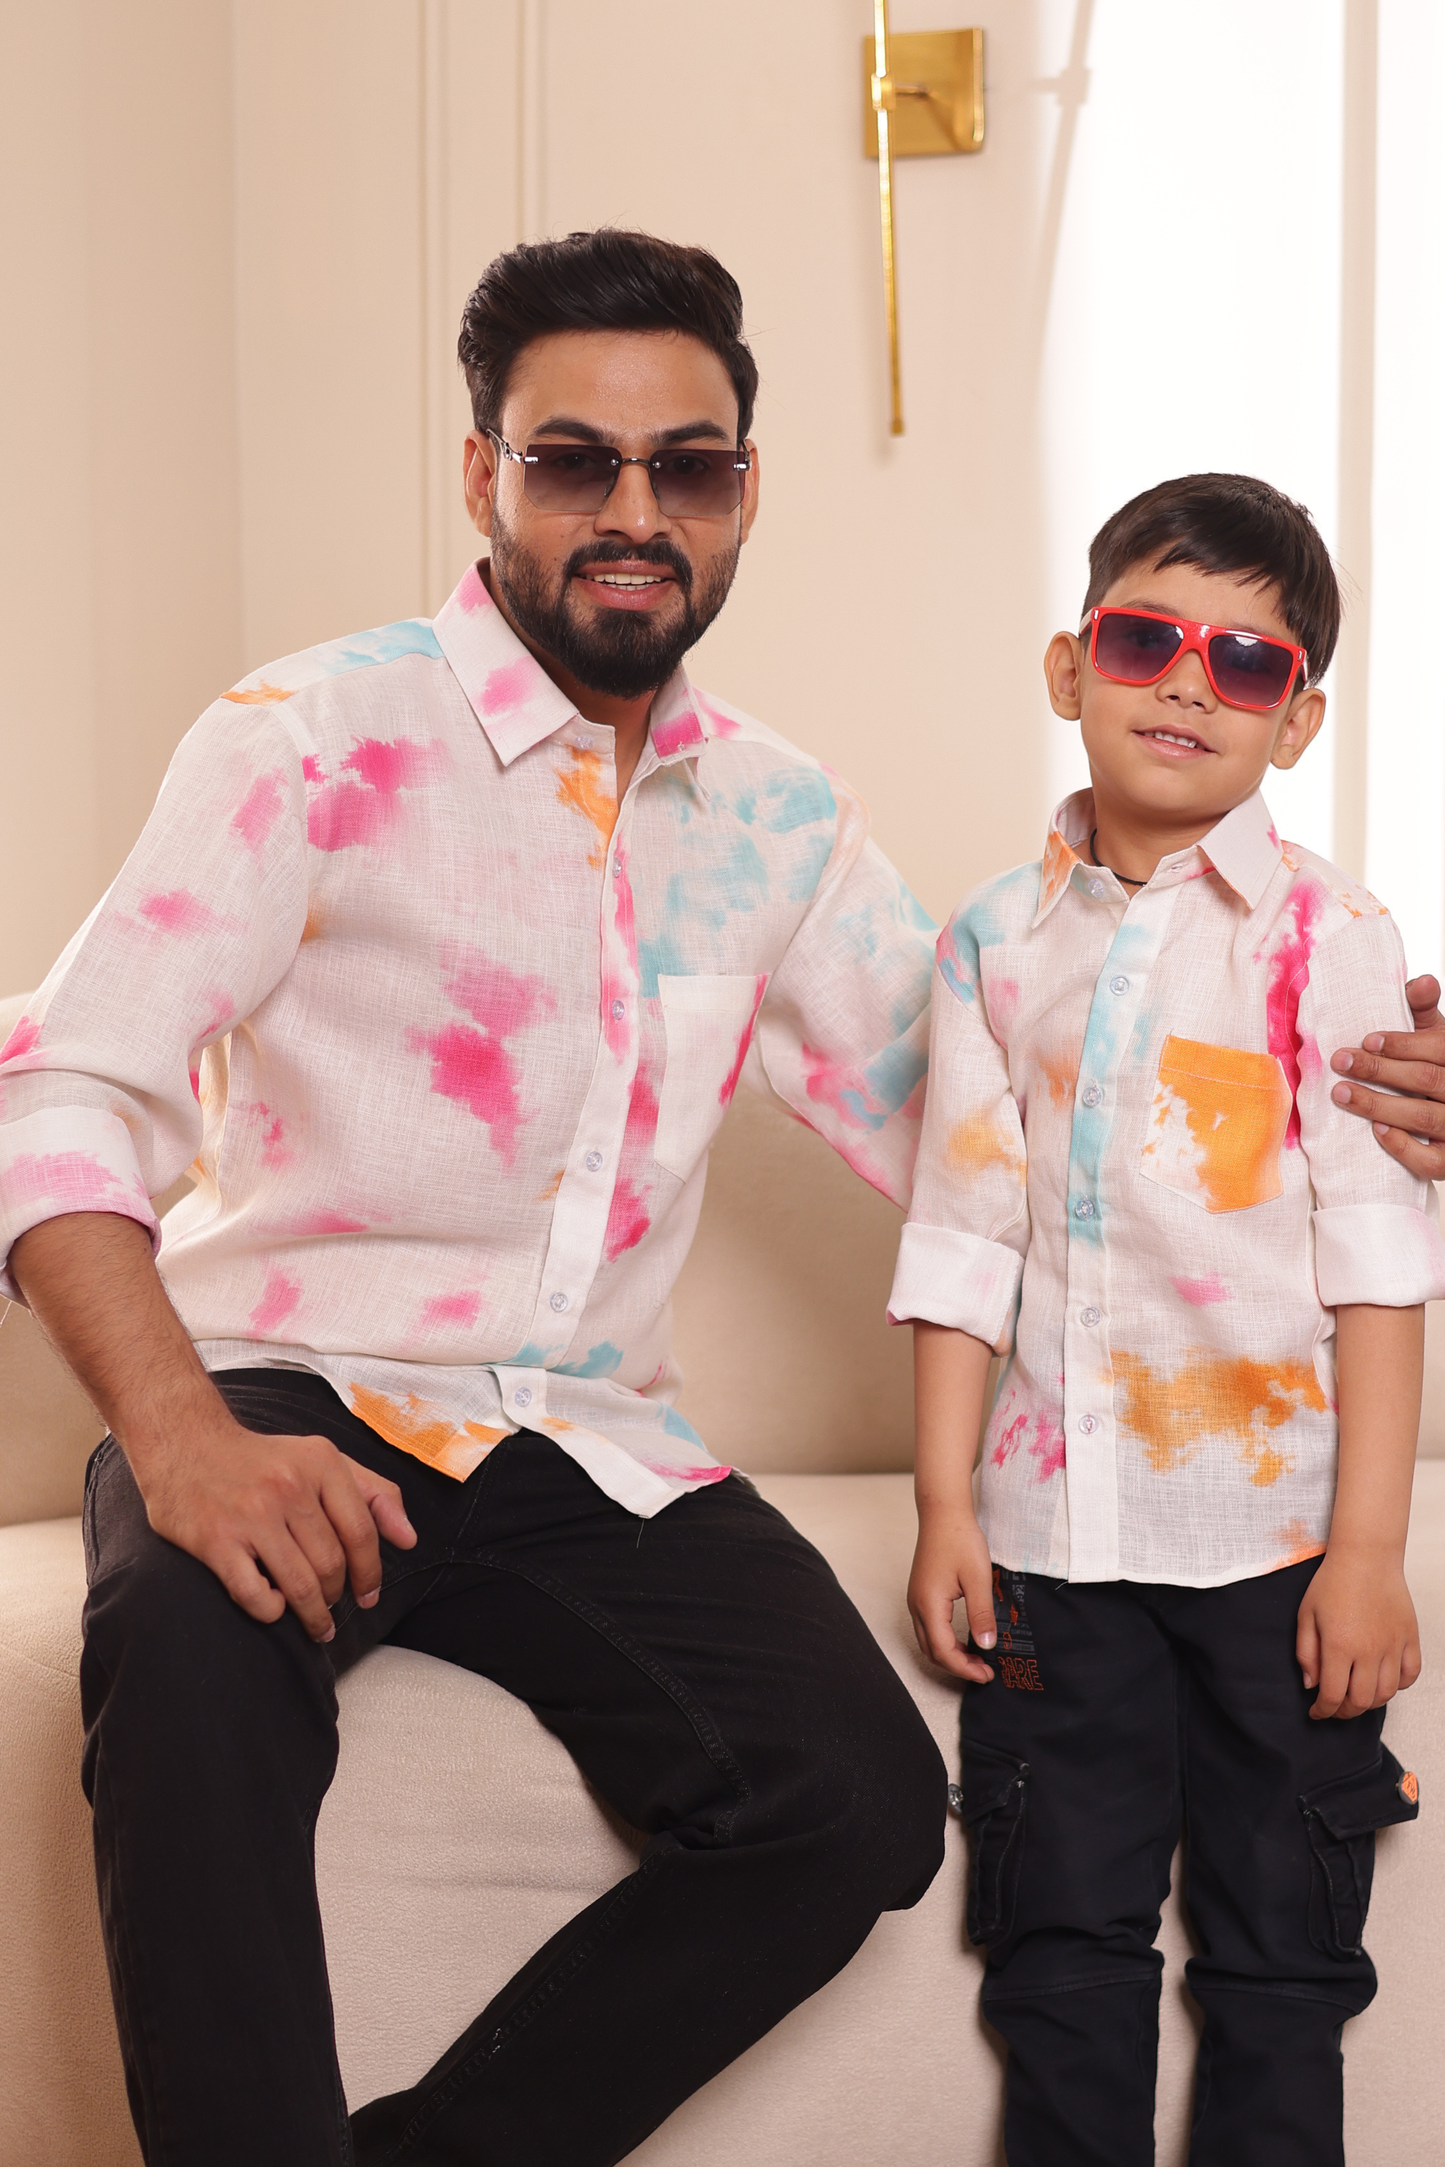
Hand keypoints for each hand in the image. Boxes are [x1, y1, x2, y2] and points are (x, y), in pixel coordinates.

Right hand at [132, 1412, 417, 1641]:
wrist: (185, 1444)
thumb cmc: (261, 1460)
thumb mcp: (322, 1459)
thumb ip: (373, 1493)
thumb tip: (409, 1540)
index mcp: (320, 1463)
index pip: (362, 1532)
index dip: (371, 1573)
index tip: (368, 1596)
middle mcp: (288, 1486)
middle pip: (332, 1564)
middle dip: (337, 1594)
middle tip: (331, 1604)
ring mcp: (251, 1514)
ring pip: (301, 1585)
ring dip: (312, 1615)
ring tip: (314, 1623)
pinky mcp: (216, 1541)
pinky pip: (256, 1595)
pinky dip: (271, 1611)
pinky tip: (274, 1608)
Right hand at [908, 1506, 996, 1682]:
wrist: (943, 1512)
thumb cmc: (959, 1538)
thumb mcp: (977, 1578)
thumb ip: (981, 1615)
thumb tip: (987, 1644)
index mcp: (929, 1604)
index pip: (943, 1651)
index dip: (965, 1668)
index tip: (987, 1674)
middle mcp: (916, 1605)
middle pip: (932, 1651)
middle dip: (957, 1666)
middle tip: (984, 1671)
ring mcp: (915, 1599)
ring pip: (928, 1641)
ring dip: (951, 1654)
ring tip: (977, 1658)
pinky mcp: (920, 1593)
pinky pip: (928, 1627)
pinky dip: (945, 1641)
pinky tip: (965, 1639)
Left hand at [1296, 1546, 1420, 1718]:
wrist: (1365, 1557)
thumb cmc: (1333, 1582)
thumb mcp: (1306, 1615)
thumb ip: (1306, 1653)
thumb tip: (1311, 1684)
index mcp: (1339, 1645)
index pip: (1332, 1695)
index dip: (1323, 1711)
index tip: (1317, 1712)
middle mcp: (1369, 1650)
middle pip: (1361, 1701)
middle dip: (1345, 1712)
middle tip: (1335, 1708)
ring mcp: (1393, 1646)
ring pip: (1387, 1693)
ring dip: (1370, 1702)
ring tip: (1357, 1696)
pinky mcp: (1410, 1638)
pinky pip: (1410, 1675)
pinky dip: (1398, 1685)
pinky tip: (1383, 1681)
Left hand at [1330, 972, 1444, 1179]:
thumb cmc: (1439, 1068)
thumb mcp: (1436, 1037)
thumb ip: (1423, 1010)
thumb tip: (1422, 981)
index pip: (1438, 1048)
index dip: (1403, 1044)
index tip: (1367, 1041)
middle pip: (1425, 1080)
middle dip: (1380, 1070)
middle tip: (1340, 1061)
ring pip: (1423, 1117)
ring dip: (1378, 1105)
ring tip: (1341, 1093)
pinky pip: (1431, 1161)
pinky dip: (1403, 1146)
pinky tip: (1377, 1131)